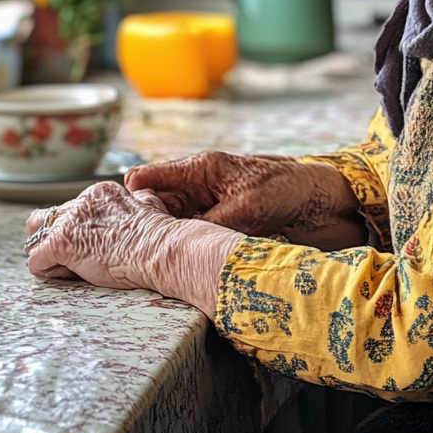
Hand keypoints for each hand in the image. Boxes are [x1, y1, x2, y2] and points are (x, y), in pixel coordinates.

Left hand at [25, 181, 241, 316]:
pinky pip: (35, 262)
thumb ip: (136, 200)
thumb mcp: (149, 205)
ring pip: (36, 238)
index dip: (81, 232)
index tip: (98, 245)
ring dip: (50, 255)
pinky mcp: (60, 244)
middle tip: (79, 258)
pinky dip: (49, 272)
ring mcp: (69, 222)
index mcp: (100, 192)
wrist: (160, 249)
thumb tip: (139, 199)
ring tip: (75, 267)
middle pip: (49, 220)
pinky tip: (74, 274)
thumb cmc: (160, 235)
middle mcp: (81, 201)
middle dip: (59, 241)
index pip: (73, 209)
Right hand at [124, 151, 366, 249]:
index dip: (126, 199)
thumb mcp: (246, 206)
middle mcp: (198, 185)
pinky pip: (188, 235)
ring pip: (168, 223)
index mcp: (201, 168)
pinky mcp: (217, 223)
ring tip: (136, 261)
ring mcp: (206, 205)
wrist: (321, 198)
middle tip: (116, 250)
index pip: (148, 179)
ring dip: (158, 239)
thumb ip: (211, 224)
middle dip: (137, 225)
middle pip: (153, 205)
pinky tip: (169, 265)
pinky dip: (179, 247)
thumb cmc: (287, 187)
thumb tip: (178, 245)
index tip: (111, 221)